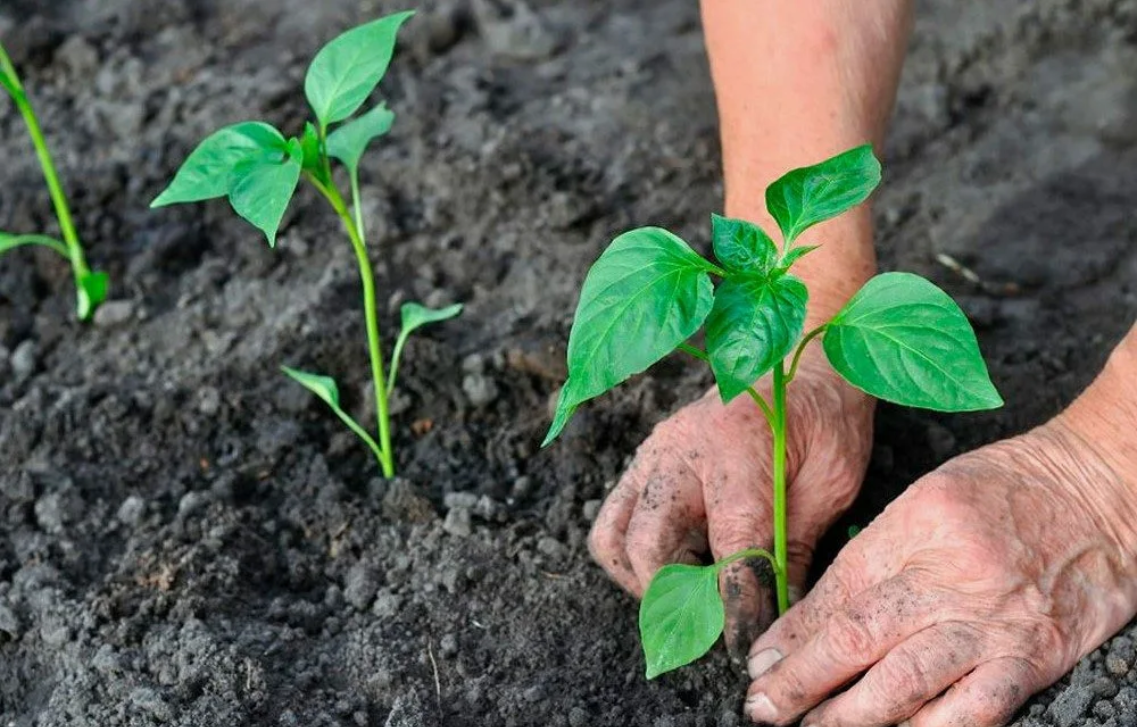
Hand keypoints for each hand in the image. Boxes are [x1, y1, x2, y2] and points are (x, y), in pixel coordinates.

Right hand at [589, 351, 873, 653]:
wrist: (798, 360)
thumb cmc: (824, 418)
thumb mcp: (832, 482)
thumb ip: (798, 547)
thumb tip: (779, 616)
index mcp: (739, 450)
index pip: (731, 547)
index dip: (736, 606)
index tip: (744, 648)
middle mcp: (681, 451)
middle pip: (649, 547)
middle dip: (679, 601)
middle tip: (713, 627)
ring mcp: (653, 455)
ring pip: (614, 538)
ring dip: (645, 581)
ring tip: (690, 596)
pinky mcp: (643, 463)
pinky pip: (614, 520)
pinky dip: (635, 557)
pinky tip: (679, 566)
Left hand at [744, 419, 1136, 725]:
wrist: (1100, 488)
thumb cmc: (1006, 489)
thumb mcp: (925, 501)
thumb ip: (871, 559)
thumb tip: (811, 619)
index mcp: (911, 528)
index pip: (835, 593)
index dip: (792, 637)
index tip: (760, 666)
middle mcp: (946, 577)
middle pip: (857, 638)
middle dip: (802, 682)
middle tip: (763, 709)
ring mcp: (991, 622)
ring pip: (905, 682)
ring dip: (850, 716)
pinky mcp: (1032, 656)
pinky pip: (974, 709)